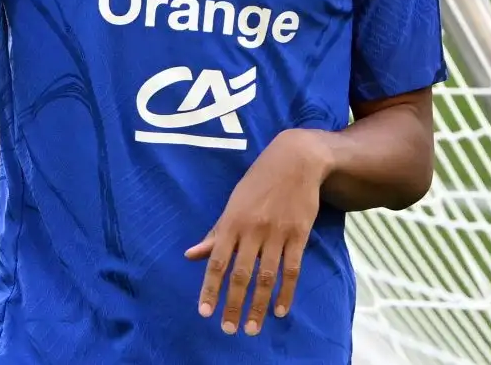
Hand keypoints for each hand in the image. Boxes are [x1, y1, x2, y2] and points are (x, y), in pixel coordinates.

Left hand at [185, 129, 331, 335]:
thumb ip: (215, 233)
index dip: (210, 288)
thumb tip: (191, 255)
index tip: (204, 312)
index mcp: (231, 222)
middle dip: (233, 304)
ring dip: (258, 305)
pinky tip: (280, 310)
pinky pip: (292, 269)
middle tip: (228, 329)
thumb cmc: (258, 183)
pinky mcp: (299, 235)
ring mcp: (277, 233)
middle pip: (240, 274)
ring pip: (266, 276)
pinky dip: (286, 292)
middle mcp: (252, 230)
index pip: (217, 262)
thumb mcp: (232, 203)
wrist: (294, 160)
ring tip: (252, 328)